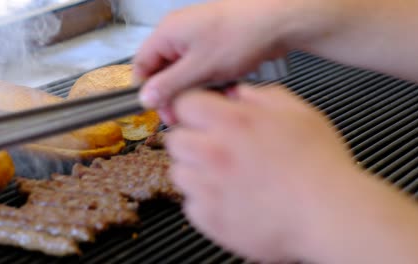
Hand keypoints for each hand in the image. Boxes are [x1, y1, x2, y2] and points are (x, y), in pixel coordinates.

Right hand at [133, 0, 306, 110]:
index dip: (146, 89)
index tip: (157, 109)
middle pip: (162, 69)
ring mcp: (197, 37)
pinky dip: (206, 80)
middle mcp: (178, 33)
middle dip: (171, 93)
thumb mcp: (199, 68)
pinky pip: (200, 67)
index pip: (141, 64)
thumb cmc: (239, 37)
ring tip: (207, 99)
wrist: (276, 22)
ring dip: (191, 88)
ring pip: (182, 71)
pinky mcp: (213, 44)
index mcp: (167, 33)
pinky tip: (220, 88)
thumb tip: (145, 98)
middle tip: (180, 114)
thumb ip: (169, 85)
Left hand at [165, 84, 417, 262]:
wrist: (330, 216)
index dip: (192, 109)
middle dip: (190, 140)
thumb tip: (238, 94)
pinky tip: (229, 198)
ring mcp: (208, 188)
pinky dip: (204, 201)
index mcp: (233, 122)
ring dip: (195, 171)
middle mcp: (213, 152)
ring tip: (224, 176)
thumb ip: (262, 97)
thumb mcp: (299, 114)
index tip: (199, 117)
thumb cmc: (320, 166)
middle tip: (212, 148)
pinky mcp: (209, 218)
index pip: (184, 104)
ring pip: (178, 172)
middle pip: (175, 140)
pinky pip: (190, 204)